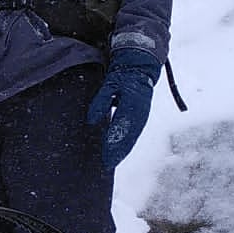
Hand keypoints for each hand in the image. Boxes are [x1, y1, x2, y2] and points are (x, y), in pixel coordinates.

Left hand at [85, 48, 158, 169]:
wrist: (141, 68)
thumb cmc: (123, 76)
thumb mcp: (110, 84)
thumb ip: (100, 102)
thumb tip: (91, 120)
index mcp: (132, 103)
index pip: (121, 127)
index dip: (113, 142)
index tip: (105, 153)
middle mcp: (139, 112)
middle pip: (128, 136)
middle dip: (117, 151)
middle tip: (107, 164)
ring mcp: (142, 116)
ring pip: (132, 137)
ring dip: (122, 150)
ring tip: (112, 162)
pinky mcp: (141, 118)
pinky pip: (134, 134)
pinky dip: (126, 144)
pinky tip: (119, 153)